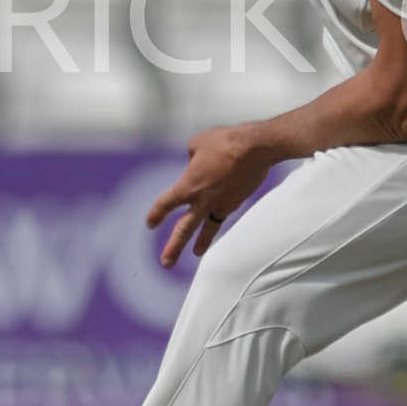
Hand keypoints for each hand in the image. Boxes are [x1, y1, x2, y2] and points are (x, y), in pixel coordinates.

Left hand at [146, 124, 276, 268]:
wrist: (256, 148)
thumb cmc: (225, 142)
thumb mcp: (197, 143)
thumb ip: (191, 157)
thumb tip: (196, 163)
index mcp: (189, 186)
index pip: (166, 204)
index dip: (157, 213)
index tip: (150, 224)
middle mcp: (203, 200)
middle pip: (184, 229)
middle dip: (174, 247)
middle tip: (165, 263)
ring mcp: (222, 203)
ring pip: (209, 228)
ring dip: (201, 242)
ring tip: (196, 253)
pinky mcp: (237, 201)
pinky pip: (224, 212)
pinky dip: (220, 215)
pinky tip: (220, 214)